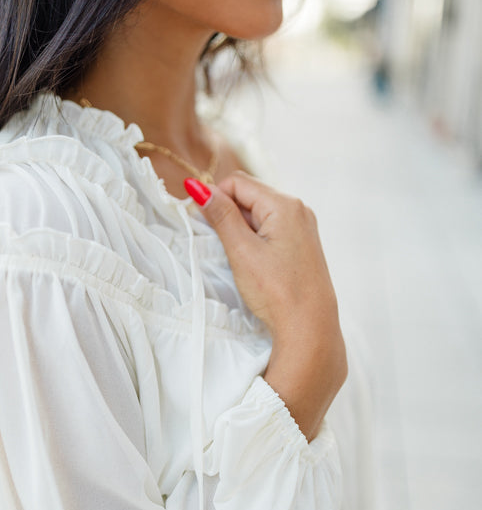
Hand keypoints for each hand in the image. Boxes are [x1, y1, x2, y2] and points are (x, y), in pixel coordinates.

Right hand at [185, 173, 346, 440]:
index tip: (201, 223)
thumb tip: (199, 186)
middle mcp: (298, 210)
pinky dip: (255, 240)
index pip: (237, 182)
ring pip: (259, 215)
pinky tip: (252, 263)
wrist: (310, 327)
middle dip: (228, 213)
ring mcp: (303, 228)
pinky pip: (272, 230)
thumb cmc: (276, 290)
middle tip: (217, 244)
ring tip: (236, 258)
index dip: (214, 197)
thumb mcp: (242, 250)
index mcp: (285, 204)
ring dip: (240, 228)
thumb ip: (221, 215)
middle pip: (250, 196)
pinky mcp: (303, 246)